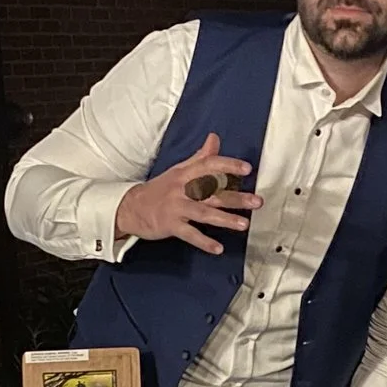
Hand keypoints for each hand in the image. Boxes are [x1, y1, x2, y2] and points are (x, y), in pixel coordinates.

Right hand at [112, 133, 260, 254]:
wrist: (131, 207)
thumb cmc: (159, 188)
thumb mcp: (179, 169)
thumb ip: (200, 157)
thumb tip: (214, 138)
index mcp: (185, 174)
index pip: (208, 165)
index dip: (228, 165)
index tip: (246, 169)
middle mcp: (182, 189)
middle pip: (212, 192)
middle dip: (236, 197)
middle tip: (256, 202)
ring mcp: (176, 208)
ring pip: (203, 213)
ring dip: (224, 219)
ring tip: (243, 224)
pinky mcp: (170, 225)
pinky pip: (189, 234)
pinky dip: (204, 242)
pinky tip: (218, 248)